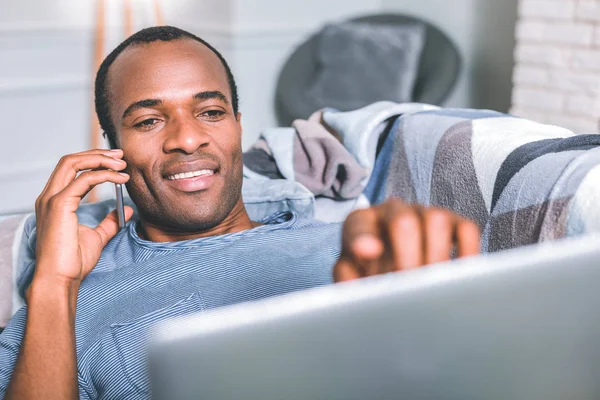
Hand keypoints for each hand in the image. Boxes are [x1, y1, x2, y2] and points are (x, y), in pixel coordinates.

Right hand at [32, 149, 133, 288]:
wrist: (60, 279)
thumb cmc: (72, 262)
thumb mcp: (96, 237)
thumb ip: (110, 222)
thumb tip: (127, 210)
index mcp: (54, 201)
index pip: (71, 169)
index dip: (94, 161)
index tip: (117, 162)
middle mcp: (49, 196)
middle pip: (70, 160)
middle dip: (97, 154)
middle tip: (121, 156)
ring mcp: (51, 199)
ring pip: (73, 163)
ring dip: (100, 159)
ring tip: (122, 165)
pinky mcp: (59, 205)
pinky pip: (84, 180)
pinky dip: (104, 175)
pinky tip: (121, 179)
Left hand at [333, 198, 479, 281]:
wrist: (391, 270)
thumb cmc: (368, 273)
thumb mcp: (351, 277)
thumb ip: (347, 278)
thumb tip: (357, 279)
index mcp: (361, 223)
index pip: (358, 227)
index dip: (363, 239)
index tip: (368, 255)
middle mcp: (393, 211)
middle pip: (403, 220)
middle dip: (407, 256)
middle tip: (409, 284)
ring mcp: (425, 214)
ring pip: (437, 219)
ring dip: (436, 255)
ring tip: (433, 285)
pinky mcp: (454, 224)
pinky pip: (466, 228)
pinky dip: (467, 252)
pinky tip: (460, 278)